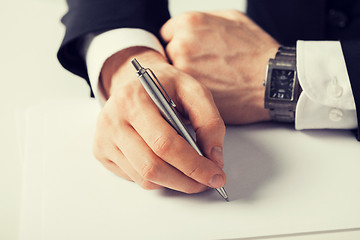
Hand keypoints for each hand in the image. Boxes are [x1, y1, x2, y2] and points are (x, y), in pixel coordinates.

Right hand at [93, 47, 225, 193]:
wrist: (137, 81)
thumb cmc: (166, 87)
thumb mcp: (194, 91)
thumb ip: (210, 123)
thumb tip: (214, 159)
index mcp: (134, 99)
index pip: (164, 143)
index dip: (193, 165)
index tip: (214, 175)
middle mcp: (113, 119)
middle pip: (151, 166)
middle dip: (185, 181)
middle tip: (206, 181)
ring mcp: (104, 137)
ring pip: (143, 177)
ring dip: (173, 182)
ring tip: (190, 173)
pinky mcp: (101, 151)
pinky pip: (134, 178)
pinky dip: (157, 178)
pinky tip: (167, 164)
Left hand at [161, 10, 279, 123]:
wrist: (272, 81)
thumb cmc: (257, 52)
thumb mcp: (233, 19)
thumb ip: (205, 19)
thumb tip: (192, 25)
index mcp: (190, 23)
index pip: (168, 33)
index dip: (179, 42)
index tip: (190, 51)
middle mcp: (182, 44)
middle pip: (169, 53)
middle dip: (183, 59)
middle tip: (204, 65)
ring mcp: (184, 69)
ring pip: (175, 73)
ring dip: (187, 76)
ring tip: (211, 78)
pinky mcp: (190, 91)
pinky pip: (183, 91)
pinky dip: (192, 91)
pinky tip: (212, 88)